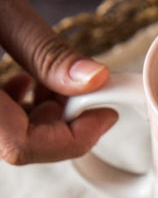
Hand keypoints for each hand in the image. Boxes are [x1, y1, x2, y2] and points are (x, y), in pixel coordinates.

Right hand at [0, 0, 117, 164]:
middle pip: (19, 141)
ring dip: (46, 111)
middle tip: (90, 95)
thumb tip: (94, 79)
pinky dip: (24, 101)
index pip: (21, 146)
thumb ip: (45, 51)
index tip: (106, 116)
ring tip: (61, 81)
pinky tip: (30, 78)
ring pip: (11, 130)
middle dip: (64, 122)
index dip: (72, 138)